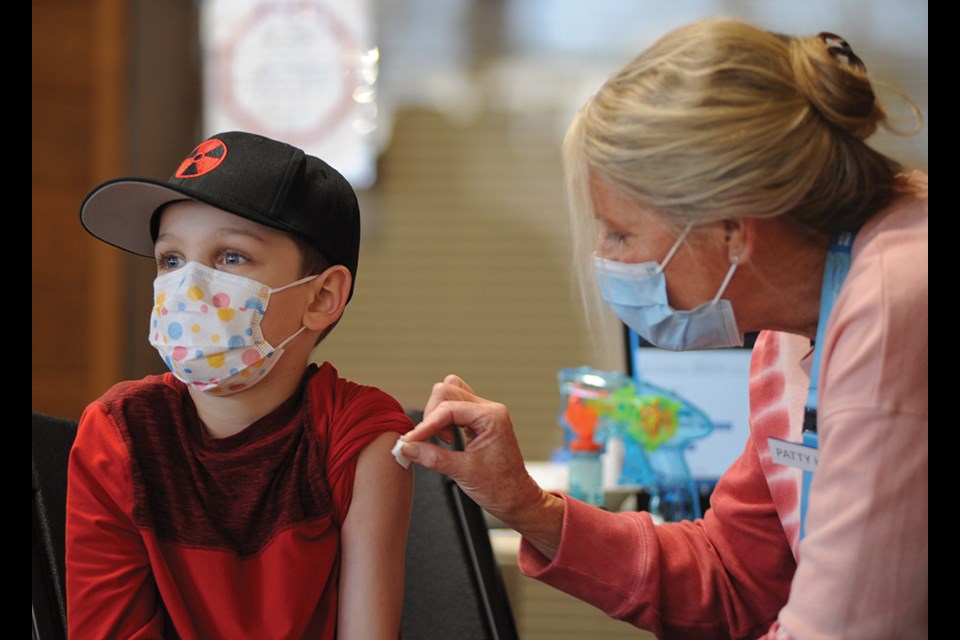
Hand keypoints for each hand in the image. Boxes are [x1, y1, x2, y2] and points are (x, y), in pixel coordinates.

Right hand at [401, 375, 563, 554]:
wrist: (516, 498)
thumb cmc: (500, 488)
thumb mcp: (463, 473)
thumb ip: (433, 457)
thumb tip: (407, 447)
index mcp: (491, 417)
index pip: (448, 408)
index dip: (426, 424)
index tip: (409, 440)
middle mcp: (489, 409)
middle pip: (447, 391)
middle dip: (432, 415)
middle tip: (428, 441)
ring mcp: (485, 413)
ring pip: (451, 394)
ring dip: (437, 413)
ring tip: (440, 439)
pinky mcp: (479, 421)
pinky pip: (455, 406)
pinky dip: (443, 418)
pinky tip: (444, 437)